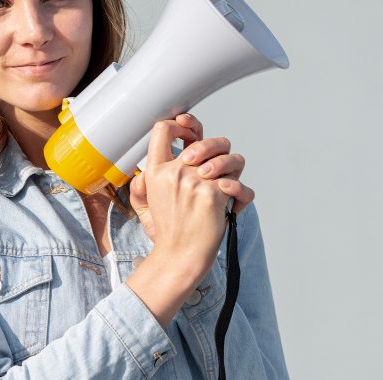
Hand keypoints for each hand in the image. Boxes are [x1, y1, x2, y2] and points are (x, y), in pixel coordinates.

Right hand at [129, 114, 254, 242]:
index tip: (191, 134)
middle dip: (219, 148)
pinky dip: (241, 193)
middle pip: (205, 140)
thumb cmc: (168, 233)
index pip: (163, 129)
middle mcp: (174, 173)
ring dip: (234, 168)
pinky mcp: (213, 194)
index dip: (182, 124)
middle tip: (219, 164)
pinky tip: (234, 202)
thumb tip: (144, 171)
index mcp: (155, 172)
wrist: (179, 258)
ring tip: (228, 182)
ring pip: (228, 157)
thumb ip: (141, 186)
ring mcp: (194, 182)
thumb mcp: (145, 207)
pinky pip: (238, 182)